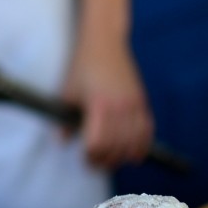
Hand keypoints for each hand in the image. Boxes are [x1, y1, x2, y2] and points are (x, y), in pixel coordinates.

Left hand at [61, 36, 153, 169]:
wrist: (104, 42)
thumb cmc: (81, 66)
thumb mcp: (67, 92)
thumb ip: (64, 119)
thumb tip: (61, 142)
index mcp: (98, 105)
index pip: (97, 143)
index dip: (90, 156)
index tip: (84, 159)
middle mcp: (119, 106)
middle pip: (116, 146)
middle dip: (104, 160)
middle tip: (94, 164)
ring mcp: (132, 103)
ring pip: (133, 141)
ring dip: (122, 156)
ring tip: (111, 160)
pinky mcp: (141, 100)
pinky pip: (146, 128)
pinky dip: (142, 145)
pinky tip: (134, 154)